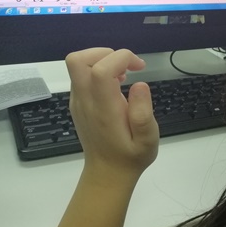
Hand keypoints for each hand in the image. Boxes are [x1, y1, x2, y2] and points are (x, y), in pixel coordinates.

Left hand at [65, 48, 159, 183]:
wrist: (107, 173)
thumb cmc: (131, 156)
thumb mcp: (148, 140)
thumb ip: (143, 112)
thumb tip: (140, 84)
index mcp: (103, 109)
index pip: (101, 69)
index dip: (122, 58)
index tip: (140, 67)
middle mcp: (85, 101)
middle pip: (78, 60)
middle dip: (106, 53)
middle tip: (127, 66)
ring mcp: (78, 101)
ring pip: (77, 64)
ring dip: (102, 59)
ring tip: (123, 75)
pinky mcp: (77, 102)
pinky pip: (80, 74)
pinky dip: (98, 69)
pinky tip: (116, 85)